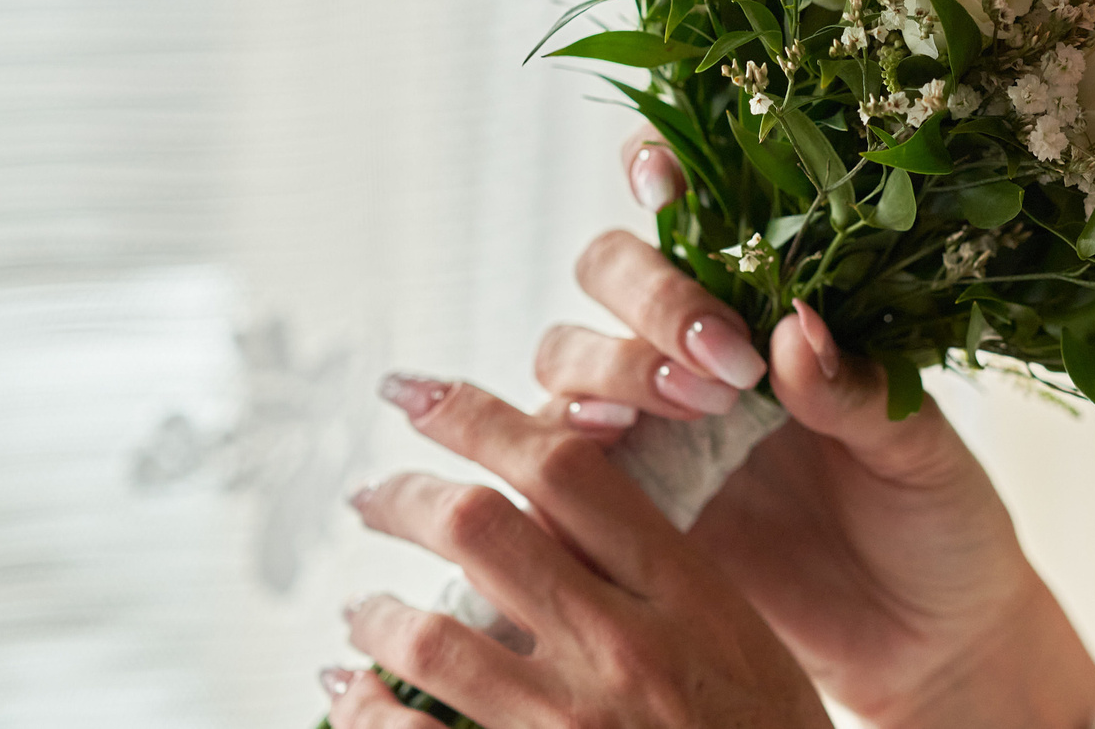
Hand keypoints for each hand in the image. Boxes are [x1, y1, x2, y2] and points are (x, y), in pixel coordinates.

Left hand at [323, 376, 828, 728]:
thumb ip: (663, 571)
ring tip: (363, 613)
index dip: (483, 418)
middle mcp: (622, 648)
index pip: (569, 470)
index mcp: (685, 594)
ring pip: (431, 635)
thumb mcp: (743, 639)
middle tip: (372, 496)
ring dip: (376, 616)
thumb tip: (568, 505)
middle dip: (407, 499)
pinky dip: (366, 710)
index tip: (428, 398)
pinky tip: (350, 696)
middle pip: (482, 527)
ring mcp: (569, 726)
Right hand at [526, 126, 1094, 728]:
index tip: (665, 180)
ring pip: (569, 354)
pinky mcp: (627, 503)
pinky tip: (601, 450)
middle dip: (649, 296)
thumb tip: (793, 326)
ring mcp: (655, 423)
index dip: (658, 169)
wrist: (925, 640)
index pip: (695, 206)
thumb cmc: (938, 520)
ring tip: (684, 406)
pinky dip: (556, 443)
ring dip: (611, 365)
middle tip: (720, 358)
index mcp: (776, 305)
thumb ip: (855, 389)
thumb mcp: (920, 449)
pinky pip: (554, 459)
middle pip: (611, 271)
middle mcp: (700, 346)